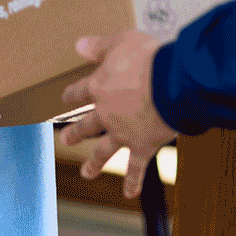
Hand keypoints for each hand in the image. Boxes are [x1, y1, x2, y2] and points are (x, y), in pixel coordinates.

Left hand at [58, 30, 176, 198]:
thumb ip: (99, 46)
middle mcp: (106, 114)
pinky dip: (132, 181)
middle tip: (65, 140)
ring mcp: (122, 133)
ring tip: (86, 173)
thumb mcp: (121, 42)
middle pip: (86, 126)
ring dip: (94, 164)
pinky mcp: (142, 147)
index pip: (79, 92)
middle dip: (74, 134)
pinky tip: (128, 193)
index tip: (64, 98)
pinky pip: (135, 168)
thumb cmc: (149, 60)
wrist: (171, 84)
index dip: (71, 95)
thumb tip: (79, 45)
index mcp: (99, 87)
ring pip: (103, 151)